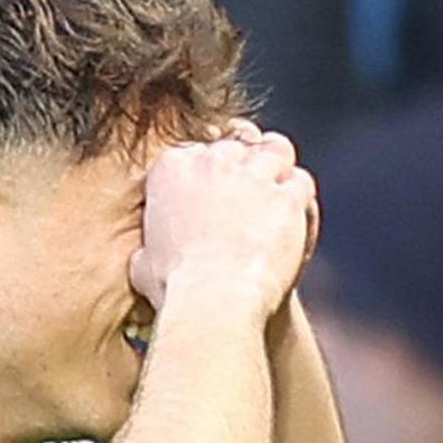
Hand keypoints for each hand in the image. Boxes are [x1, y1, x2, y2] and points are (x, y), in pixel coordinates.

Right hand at [132, 130, 315, 316]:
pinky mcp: (287, 196)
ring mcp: (253, 176)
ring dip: (275, 163)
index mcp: (170, 169)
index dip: (206, 166)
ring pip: (274, 150)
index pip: (195, 149)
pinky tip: (294, 207)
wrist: (212, 299)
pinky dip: (298, 193)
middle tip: (244, 185)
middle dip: (240, 161)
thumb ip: (148, 246)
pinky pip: (299, 180)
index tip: (210, 183)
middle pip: (234, 144)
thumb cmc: (174, 286)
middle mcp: (212, 162)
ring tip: (276, 180)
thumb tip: (144, 256)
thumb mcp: (143, 263)